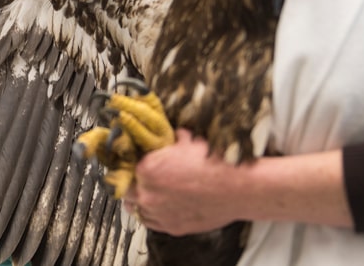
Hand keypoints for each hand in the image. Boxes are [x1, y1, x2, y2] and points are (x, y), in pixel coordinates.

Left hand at [123, 129, 240, 234]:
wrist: (236, 188)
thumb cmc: (214, 164)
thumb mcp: (190, 142)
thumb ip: (174, 140)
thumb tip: (174, 135)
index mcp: (147, 169)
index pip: (128, 166)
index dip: (133, 163)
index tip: (138, 161)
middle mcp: (147, 193)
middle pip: (127, 189)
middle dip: (133, 183)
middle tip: (139, 178)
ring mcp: (158, 213)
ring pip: (136, 209)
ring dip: (139, 201)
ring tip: (146, 194)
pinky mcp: (171, 227)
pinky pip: (151, 223)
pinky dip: (152, 215)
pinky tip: (157, 208)